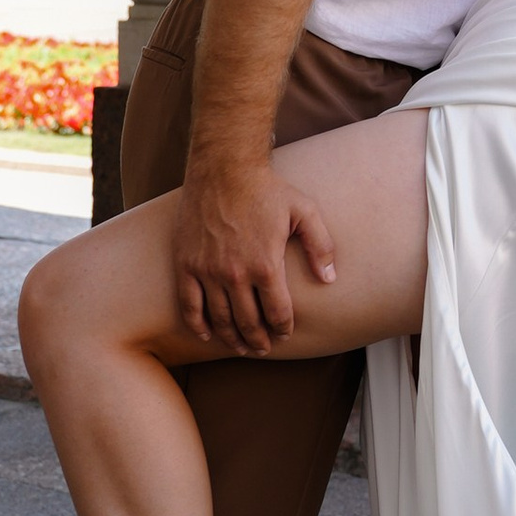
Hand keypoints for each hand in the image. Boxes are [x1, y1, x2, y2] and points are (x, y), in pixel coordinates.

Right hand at [167, 151, 336, 354]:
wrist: (223, 167)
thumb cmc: (266, 188)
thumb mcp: (304, 211)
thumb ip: (321, 245)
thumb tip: (329, 278)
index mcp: (266, 264)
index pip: (277, 312)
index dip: (283, 328)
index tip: (284, 333)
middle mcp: (235, 273)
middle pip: (248, 322)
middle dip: (259, 340)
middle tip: (263, 348)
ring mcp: (208, 270)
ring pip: (220, 319)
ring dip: (232, 339)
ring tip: (242, 346)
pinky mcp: (186, 264)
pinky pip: (189, 304)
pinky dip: (197, 325)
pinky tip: (207, 334)